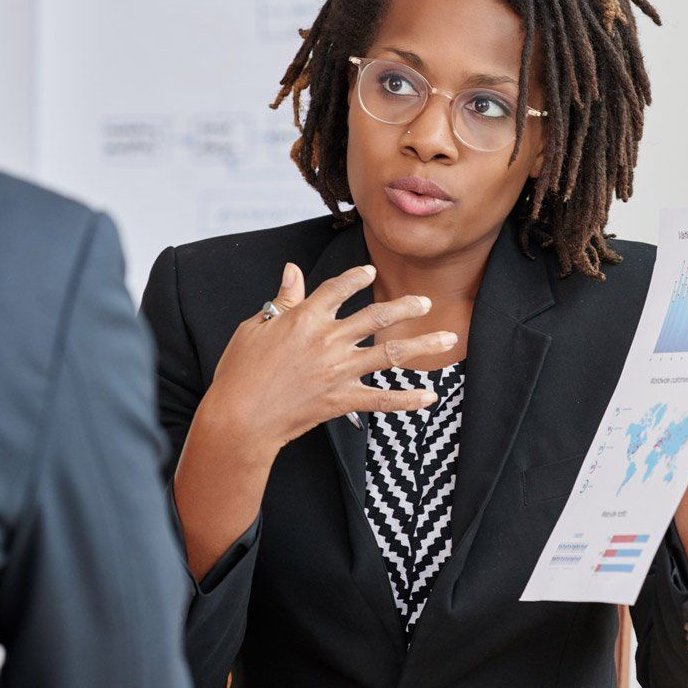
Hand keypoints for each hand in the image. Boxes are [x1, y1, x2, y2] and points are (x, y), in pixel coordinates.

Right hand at [203, 262, 455, 459]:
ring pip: (390, 353)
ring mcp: (339, 370)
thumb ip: (282, 299)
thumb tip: (292, 269)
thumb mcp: (254, 326)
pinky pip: (383, 399)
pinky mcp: (342, 399)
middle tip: (426, 301)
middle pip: (376, 316)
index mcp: (305, 317)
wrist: (239, 417)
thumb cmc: (239, 371)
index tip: (370, 271)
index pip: (338, 288)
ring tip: (448, 339)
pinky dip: (408, 399)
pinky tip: (430, 396)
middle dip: (406, 307)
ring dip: (423, 345)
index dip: (356, 277)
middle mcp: (329, 339)